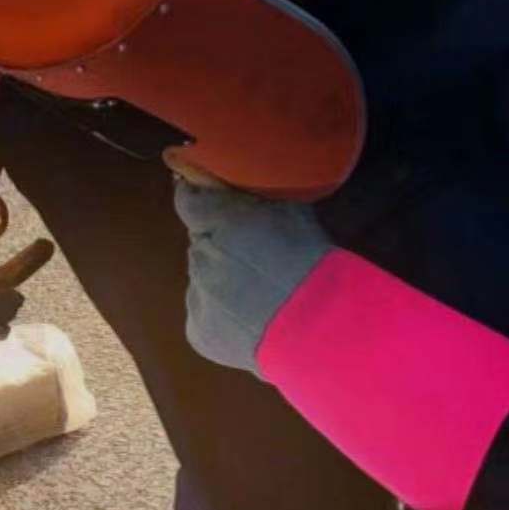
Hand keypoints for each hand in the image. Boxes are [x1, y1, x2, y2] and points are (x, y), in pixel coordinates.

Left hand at [164, 149, 331, 374]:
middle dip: (221, 250)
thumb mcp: (290, 211)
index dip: (201, 203)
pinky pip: (204, 316)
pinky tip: (252, 321)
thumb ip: (253, 196)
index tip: (212, 207)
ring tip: (261, 297)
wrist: (320, 327)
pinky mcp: (198, 330)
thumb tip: (226, 179)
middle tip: (256, 263)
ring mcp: (196, 296)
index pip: (188, 201)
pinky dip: (222, 317)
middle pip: (201, 246)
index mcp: (221, 219)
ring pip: (203, 282)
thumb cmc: (314, 263)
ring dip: (223, 284)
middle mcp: (201, 255)